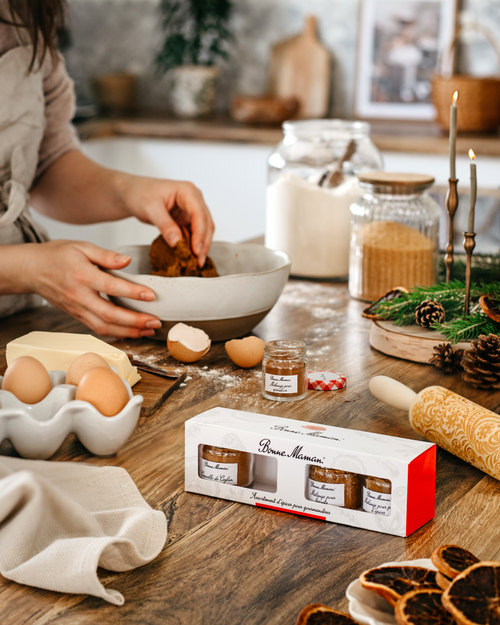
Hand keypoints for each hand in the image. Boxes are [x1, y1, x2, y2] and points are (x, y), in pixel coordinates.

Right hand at [20, 241, 161, 337]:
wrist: (32, 270)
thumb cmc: (57, 255)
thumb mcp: (82, 247)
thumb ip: (106, 255)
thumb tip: (128, 261)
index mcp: (82, 276)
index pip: (111, 287)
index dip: (132, 293)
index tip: (151, 296)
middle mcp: (79, 297)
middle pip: (109, 315)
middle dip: (135, 321)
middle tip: (155, 321)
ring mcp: (77, 309)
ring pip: (105, 327)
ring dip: (129, 331)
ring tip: (149, 329)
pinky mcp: (77, 316)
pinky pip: (98, 329)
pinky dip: (117, 333)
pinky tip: (133, 331)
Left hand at [116, 174, 214, 265]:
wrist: (133, 193)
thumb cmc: (140, 193)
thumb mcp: (150, 209)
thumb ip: (165, 226)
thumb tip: (178, 243)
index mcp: (187, 191)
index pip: (199, 214)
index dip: (200, 234)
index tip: (196, 250)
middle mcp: (194, 199)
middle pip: (206, 223)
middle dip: (203, 243)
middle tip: (198, 261)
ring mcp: (192, 209)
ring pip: (204, 229)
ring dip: (201, 245)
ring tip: (196, 262)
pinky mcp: (188, 218)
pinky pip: (196, 232)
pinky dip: (194, 244)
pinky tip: (191, 255)